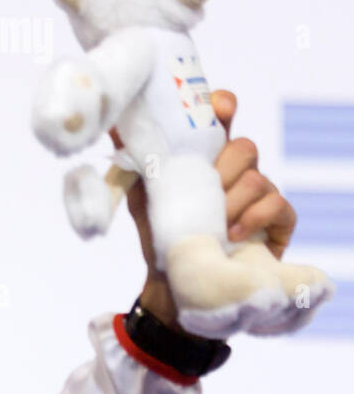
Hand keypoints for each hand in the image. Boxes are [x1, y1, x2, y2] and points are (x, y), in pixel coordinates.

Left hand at [112, 91, 298, 329]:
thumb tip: (115, 124)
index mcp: (209, 160)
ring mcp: (261, 196)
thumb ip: (135, 162)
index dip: (224, 107)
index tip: (219, 109)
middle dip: (221, 169)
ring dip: (230, 202)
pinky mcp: (278, 223)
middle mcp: (238, 173)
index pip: (224, 119)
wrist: (173, 287)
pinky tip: (232, 234)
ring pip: (257, 178)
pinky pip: (277, 204)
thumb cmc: (163, 238)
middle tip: (203, 192)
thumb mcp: (143, 199)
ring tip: (213, 225)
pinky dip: (252, 217)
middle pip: (244, 147)